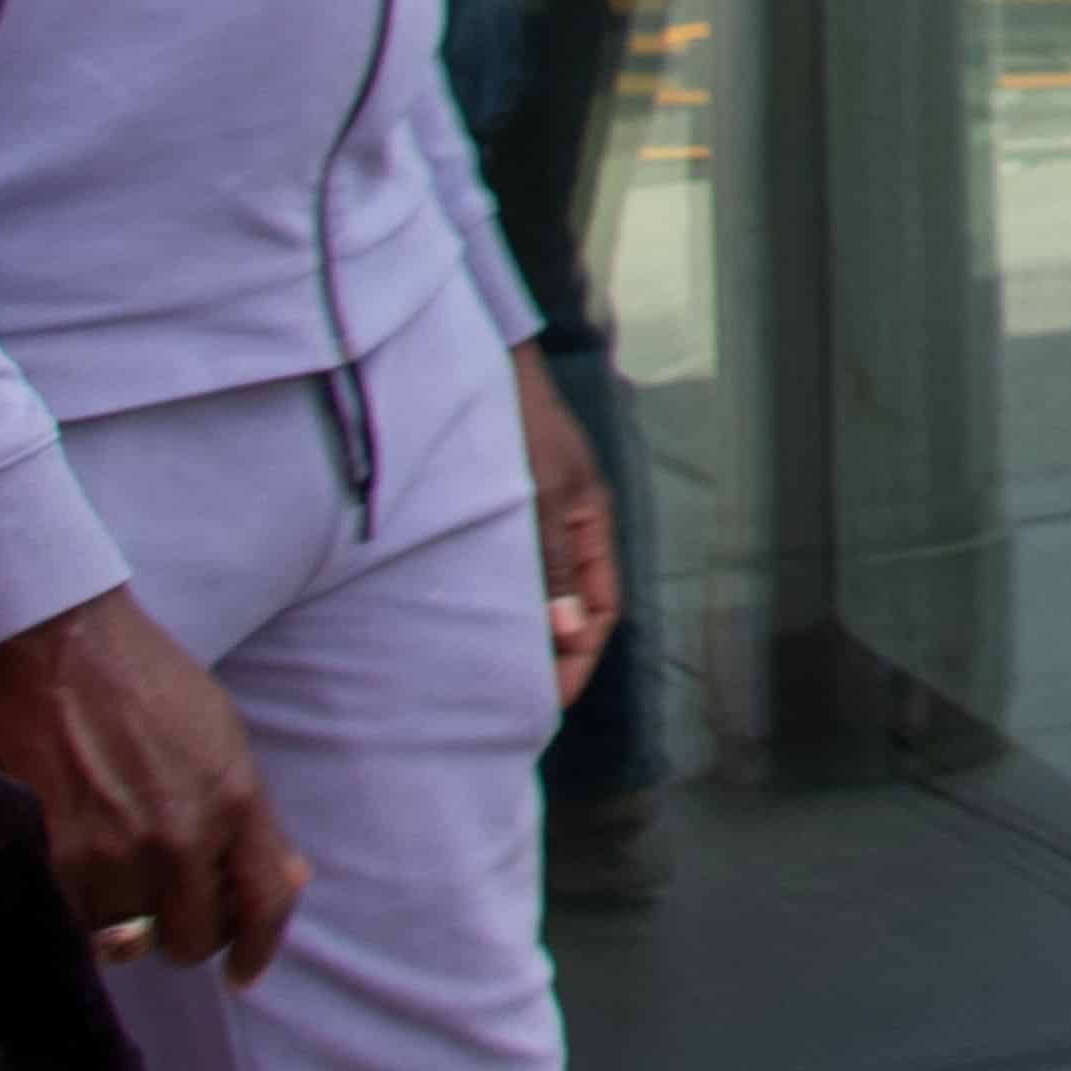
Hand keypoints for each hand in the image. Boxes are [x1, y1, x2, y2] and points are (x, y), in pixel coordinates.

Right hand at [0, 588, 303, 987]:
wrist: (63, 652)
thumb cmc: (150, 685)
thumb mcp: (226, 741)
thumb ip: (252, 819)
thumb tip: (283, 879)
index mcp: (233, 802)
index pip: (264, 903)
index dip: (260, 948)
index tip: (245, 973)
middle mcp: (176, 837)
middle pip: (192, 938)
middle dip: (188, 933)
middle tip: (175, 908)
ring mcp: (109, 853)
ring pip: (126, 940)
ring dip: (127, 923)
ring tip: (121, 878)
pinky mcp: (48, 857)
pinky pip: (73, 924)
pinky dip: (79, 914)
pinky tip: (84, 876)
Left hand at [517, 354, 616, 710]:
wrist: (486, 368)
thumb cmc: (522, 424)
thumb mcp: (543, 495)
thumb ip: (553, 563)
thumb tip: (566, 636)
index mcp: (591, 526)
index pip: (601, 609)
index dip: (580, 657)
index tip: (550, 700)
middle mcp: (567, 532)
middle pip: (571, 610)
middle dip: (551, 657)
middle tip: (513, 702)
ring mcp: (535, 526)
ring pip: (539, 595)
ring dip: (523, 634)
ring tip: (488, 675)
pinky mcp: (501, 519)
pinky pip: (509, 576)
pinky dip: (499, 606)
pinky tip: (470, 623)